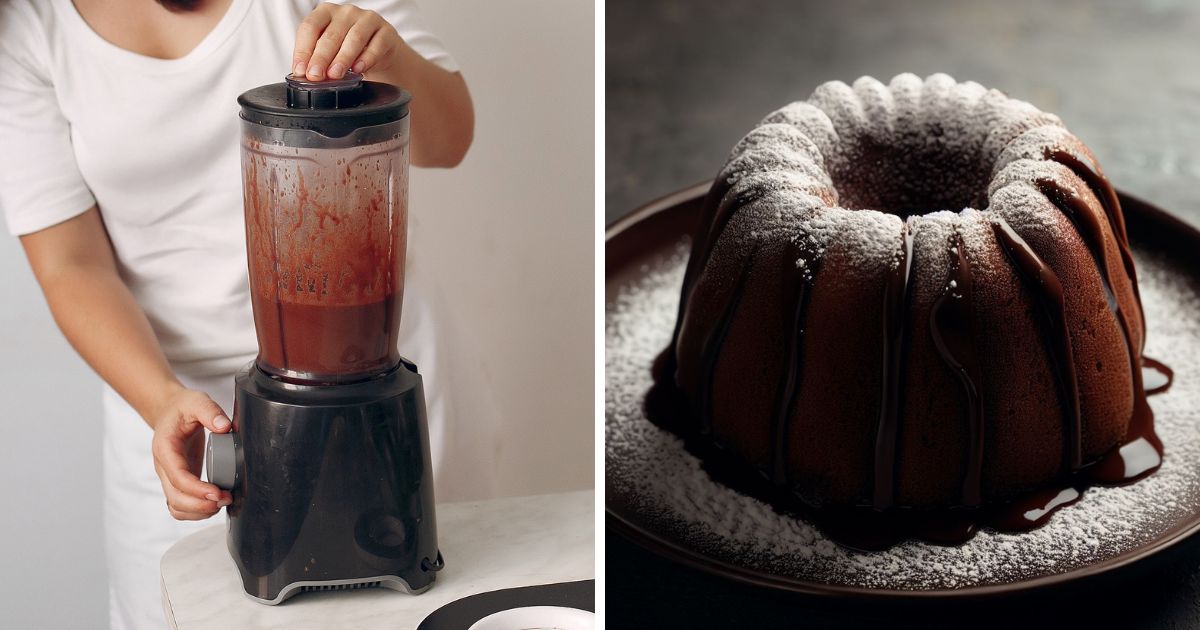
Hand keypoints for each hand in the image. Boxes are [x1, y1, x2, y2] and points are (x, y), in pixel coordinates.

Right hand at [150, 387, 232, 520]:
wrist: (169, 411)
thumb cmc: (182, 408)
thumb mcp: (196, 401)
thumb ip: (209, 411)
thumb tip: (224, 426)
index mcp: (165, 449)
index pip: (178, 478)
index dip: (197, 490)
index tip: (218, 493)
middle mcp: (164, 467)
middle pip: (175, 498)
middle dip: (201, 505)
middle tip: (226, 499)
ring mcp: (169, 476)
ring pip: (176, 506)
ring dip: (198, 512)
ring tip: (222, 504)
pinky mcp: (178, 481)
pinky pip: (180, 505)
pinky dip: (195, 512)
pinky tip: (213, 505)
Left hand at [293, 3, 404, 80]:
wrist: (380, 51)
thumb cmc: (348, 48)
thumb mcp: (329, 50)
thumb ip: (316, 58)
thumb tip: (304, 74)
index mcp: (325, 12)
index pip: (310, 27)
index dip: (303, 50)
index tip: (301, 70)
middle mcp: (346, 12)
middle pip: (331, 34)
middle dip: (321, 57)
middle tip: (316, 75)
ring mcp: (368, 19)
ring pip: (354, 38)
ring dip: (343, 58)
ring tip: (335, 75)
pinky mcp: (386, 31)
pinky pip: (376, 45)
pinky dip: (367, 59)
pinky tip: (358, 70)